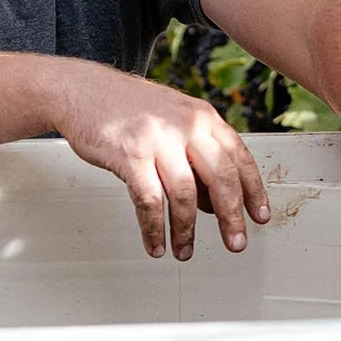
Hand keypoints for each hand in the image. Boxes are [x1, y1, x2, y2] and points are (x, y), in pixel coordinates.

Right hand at [48, 63, 270, 261]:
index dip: (253, 191)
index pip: (240, 158)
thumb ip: (196, 154)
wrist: (81, 89)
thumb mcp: (173, 120)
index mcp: (202, 117)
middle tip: (235, 243)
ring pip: (185, 195)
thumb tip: (211, 202)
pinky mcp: (130, 155)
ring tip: (184, 250)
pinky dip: (154, 229)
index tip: (258, 216)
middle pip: (221, 179)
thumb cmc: (125, 107)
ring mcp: (158, 140)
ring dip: (186, 231)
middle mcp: (186, 126)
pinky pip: (149, 202)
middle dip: (231, 218)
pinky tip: (155, 243)